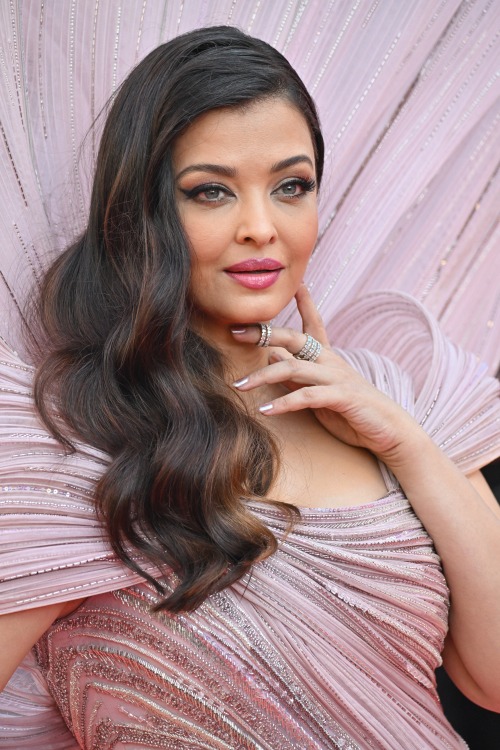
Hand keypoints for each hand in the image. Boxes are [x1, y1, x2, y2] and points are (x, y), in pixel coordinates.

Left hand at [231, 284, 424, 470]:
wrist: (389, 430)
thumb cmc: (352, 411)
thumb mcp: (320, 391)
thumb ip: (297, 374)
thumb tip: (272, 355)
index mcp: (328, 357)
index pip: (314, 323)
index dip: (304, 302)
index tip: (295, 282)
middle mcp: (331, 361)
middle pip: (295, 338)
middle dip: (264, 333)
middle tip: (235, 331)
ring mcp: (337, 377)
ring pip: (294, 367)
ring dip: (263, 376)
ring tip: (239, 385)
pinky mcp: (342, 397)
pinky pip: (307, 396)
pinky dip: (284, 403)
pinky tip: (265, 410)